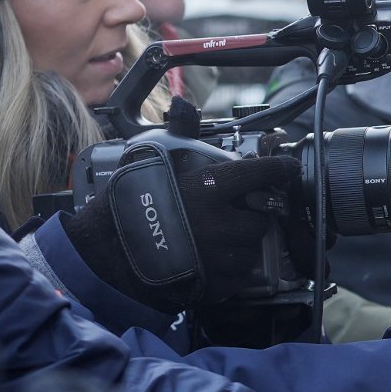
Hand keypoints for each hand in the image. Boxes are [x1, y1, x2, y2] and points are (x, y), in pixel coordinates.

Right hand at [65, 146, 298, 310]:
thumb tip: (184, 106)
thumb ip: (177, 134)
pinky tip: (211, 259)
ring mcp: (220, 258)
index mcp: (209, 189)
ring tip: (218, 238)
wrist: (104, 254)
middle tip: (234, 212)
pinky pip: (239, 276)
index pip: (261, 174)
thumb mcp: (148, 160)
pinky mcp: (215, 286)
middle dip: (251, 215)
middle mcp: (221, 224)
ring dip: (242, 242)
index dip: (278, 169)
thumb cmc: (125, 204)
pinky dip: (231, 268)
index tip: (286, 168)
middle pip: (261, 219)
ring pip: (252, 249)